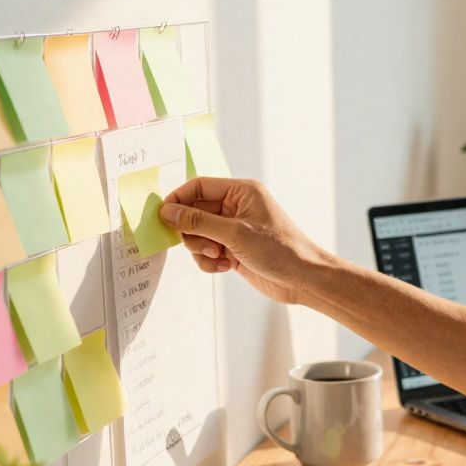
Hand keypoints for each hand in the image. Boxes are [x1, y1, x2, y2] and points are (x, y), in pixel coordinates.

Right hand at [159, 177, 324, 303]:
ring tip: (217, 257)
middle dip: (193, 231)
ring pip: (198, 234)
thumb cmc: (278, 250)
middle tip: (205, 246)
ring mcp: (234, 229)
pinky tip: (224, 267)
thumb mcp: (235, 234)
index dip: (179, 200)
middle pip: (195, 212)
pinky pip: (206, 251)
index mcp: (241, 192)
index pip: (199, 186)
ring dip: (200, 249)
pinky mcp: (233, 249)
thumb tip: (167, 211)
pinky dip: (209, 261)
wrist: (302, 279)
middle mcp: (237, 207)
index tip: (162, 216)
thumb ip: (198, 221)